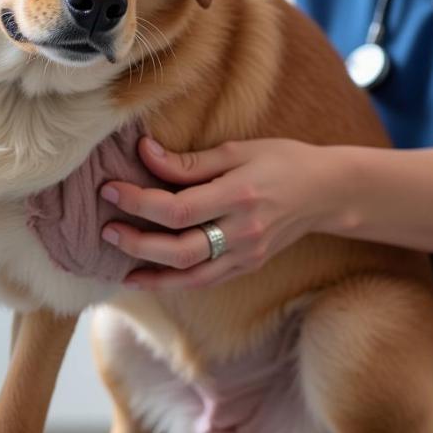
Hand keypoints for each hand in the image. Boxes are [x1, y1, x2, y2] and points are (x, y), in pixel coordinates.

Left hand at [100, 137, 342, 289]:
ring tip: (119, 261)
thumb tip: (145, 153)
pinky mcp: (247, 266)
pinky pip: (204, 280)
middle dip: (136, 242)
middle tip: (106, 229)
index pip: (177, 208)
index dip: (138, 201)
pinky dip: (173, 282)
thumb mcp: (238, 150)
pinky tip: (147, 276)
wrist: (326, 192)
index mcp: (239, 195)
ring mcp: (247, 255)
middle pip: (179, 249)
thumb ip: (189, 161)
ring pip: (190, 275)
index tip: (111, 190)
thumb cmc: (282, 161)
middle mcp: (243, 232)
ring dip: (149, 271)